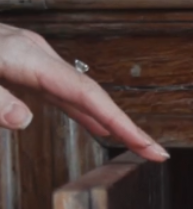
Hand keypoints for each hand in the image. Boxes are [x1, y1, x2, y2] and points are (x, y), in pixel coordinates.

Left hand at [0, 23, 167, 162]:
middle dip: (126, 124)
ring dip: (110, 119)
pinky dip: (84, 110)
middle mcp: (36, 55)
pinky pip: (63, 91)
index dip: (120, 121)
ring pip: (81, 93)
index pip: (85, 93)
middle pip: (93, 94)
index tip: (148, 146)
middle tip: (155, 153)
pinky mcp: (23, 64)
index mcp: (25, 55)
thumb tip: (23, 119)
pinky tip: (95, 125)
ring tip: (136, 144)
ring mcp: (31, 58)